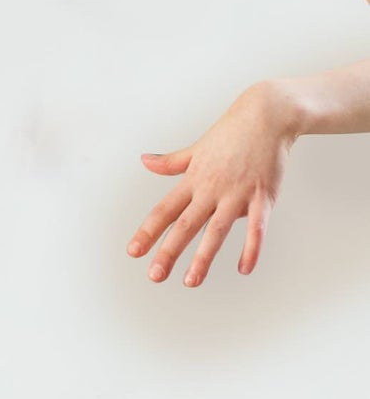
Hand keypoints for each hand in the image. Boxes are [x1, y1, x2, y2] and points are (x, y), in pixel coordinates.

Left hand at [127, 81, 298, 286]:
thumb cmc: (230, 133)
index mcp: (193, 179)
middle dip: (168, 251)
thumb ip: (171, 162)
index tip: (133, 251)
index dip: (148, 231)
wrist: (265, 117)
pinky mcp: (263, 196)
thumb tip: (144, 161)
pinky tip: (244, 268)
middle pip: (185, 224)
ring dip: (203, 257)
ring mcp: (236, 193)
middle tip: (154, 275)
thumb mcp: (196, 149)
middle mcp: (210, 188)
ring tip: (190, 281)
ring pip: (216, 230)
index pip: (165, 210)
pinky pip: (257, 227)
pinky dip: (251, 247)